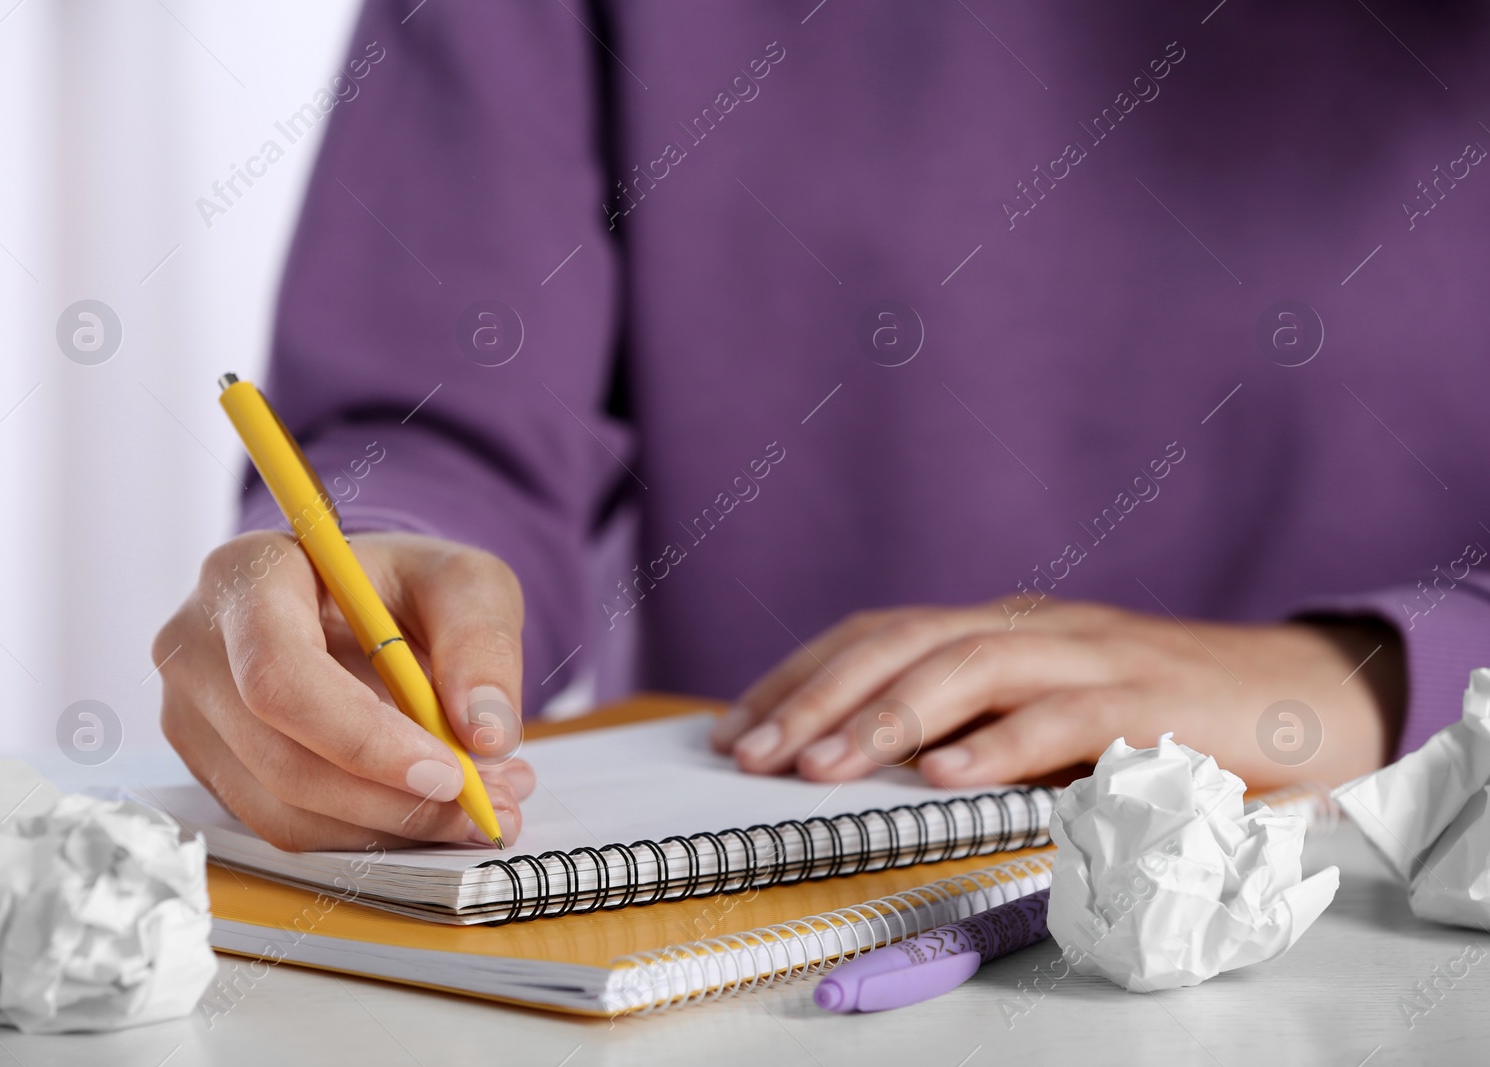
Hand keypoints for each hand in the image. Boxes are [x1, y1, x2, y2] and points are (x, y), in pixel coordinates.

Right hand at [154, 530, 534, 850]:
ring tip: (479, 803)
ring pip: (285, 810)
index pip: (280, 676)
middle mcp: (197, 648)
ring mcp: (194, 715)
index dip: (363, 739)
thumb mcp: (464, 582)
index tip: (449, 772)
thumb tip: (486, 734)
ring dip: (391, 825)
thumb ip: (482, 643)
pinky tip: (430, 805)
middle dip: (392, 799)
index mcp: (246, 576)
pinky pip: (286, 827)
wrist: (361, 602)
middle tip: (487, 805)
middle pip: (282, 758)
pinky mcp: (214, 768)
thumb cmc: (403, 583)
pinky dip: (368, 832)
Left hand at [711, 600, 1403, 789]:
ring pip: (971, 668)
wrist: (1303, 695)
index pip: (879, 632)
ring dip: (885, 718)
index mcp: (1002, 629)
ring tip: (819, 766)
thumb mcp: (1049, 717)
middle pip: (906, 642)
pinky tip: (944, 778)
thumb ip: (975, 729)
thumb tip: (868, 772)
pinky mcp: (1152, 701)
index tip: (734, 724)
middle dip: (818, 695)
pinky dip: (1000, 747)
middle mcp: (1035, 628)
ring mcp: (1093, 657)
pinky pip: (1065, 718)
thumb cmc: (1158, 717)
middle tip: (751, 752)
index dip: (801, 673)